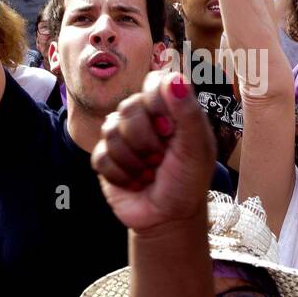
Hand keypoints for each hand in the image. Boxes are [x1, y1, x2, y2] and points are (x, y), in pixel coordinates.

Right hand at [93, 71, 215, 232]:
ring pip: (110, 131)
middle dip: (146, 141)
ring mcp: (121, 137)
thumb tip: (174, 78)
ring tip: (150, 172)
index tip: (170, 129)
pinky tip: (135, 182)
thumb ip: (188, 113)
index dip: (157, 103)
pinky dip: (121, 175)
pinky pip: (101, 156)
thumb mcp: (197, 149)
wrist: (168, 218)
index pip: (154, 82)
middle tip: (161, 158)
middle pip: (128, 108)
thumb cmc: (188, 181)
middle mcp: (143, 118)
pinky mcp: (105, 158)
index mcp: (169, 109)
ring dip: (134, 161)